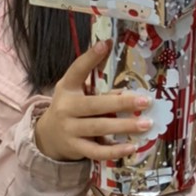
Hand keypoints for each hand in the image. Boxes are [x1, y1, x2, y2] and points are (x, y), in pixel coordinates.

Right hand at [34, 40, 153, 163]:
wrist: (48, 136)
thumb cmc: (71, 109)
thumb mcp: (76, 92)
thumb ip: (96, 87)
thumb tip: (124, 86)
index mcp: (67, 88)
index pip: (77, 70)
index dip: (90, 57)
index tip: (105, 44)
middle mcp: (66, 107)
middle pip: (95, 105)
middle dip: (121, 103)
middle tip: (145, 101)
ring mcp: (69, 129)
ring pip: (99, 127)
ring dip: (124, 126)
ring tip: (146, 124)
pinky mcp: (75, 148)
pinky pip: (97, 151)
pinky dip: (115, 151)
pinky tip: (132, 147)